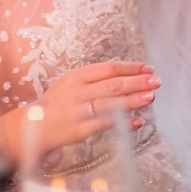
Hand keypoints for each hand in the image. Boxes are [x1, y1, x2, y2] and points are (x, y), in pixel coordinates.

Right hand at [18, 60, 159, 154]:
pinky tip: (138, 121)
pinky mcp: (80, 129)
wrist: (33, 126)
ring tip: (151, 97)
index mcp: (77, 76)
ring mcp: (79, 110)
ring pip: (112, 103)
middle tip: (157, 81)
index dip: (131, 68)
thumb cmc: (55, 102)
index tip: (148, 68)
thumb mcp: (70, 81)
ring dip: (134, 99)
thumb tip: (118, 63)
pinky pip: (106, 125)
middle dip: (137, 82)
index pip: (109, 68)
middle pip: (113, 84)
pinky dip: (123, 123)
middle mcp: (78, 91)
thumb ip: (94, 73)